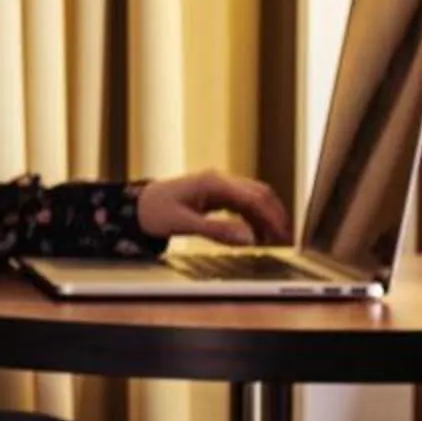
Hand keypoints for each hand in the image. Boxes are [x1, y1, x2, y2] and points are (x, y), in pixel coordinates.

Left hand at [138, 169, 289, 246]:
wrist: (135, 207)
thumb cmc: (154, 212)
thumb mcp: (184, 225)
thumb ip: (217, 231)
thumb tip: (249, 240)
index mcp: (213, 183)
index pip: (253, 198)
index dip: (271, 217)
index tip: (283, 236)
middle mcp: (219, 180)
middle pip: (259, 194)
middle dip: (275, 215)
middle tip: (287, 239)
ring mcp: (218, 186)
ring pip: (253, 198)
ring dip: (266, 217)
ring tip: (275, 240)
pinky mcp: (215, 195)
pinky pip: (242, 204)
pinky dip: (253, 218)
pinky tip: (256, 235)